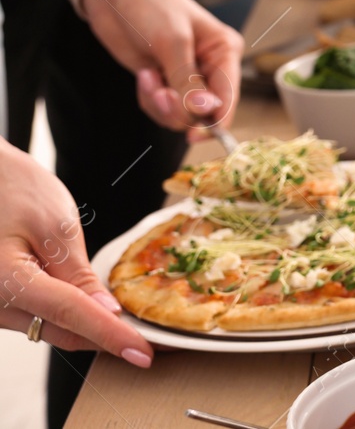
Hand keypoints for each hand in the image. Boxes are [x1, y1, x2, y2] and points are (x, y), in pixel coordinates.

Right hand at [0, 139, 153, 363]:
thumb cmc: (13, 189)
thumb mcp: (54, 225)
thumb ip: (77, 274)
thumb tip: (105, 313)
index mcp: (5, 281)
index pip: (70, 315)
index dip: (111, 337)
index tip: (143, 354)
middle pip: (60, 331)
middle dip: (105, 337)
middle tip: (149, 341)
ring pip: (49, 327)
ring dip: (86, 325)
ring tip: (126, 319)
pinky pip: (37, 316)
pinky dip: (67, 314)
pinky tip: (91, 302)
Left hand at [80, 0, 241, 139]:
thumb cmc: (150, 5)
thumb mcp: (171, 42)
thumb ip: (188, 80)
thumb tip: (206, 111)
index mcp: (224, 51)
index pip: (229, 96)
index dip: (215, 121)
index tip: (195, 137)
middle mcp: (210, 67)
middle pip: (204, 111)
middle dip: (178, 108)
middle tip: (158, 94)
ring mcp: (186, 76)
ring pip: (181, 113)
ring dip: (160, 104)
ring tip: (148, 78)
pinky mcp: (164, 81)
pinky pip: (161, 108)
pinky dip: (149, 98)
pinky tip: (144, 75)